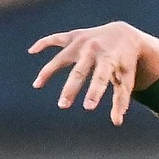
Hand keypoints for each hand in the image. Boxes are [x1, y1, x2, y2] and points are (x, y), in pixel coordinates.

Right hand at [29, 22, 146, 124]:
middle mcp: (94, 49)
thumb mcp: (126, 79)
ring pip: (62, 57)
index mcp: (110, 59)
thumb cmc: (124, 63)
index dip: (95, 92)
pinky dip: (43, 43)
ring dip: (48, 71)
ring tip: (37, 85)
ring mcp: (82, 41)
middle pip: (79, 71)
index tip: (88, 107)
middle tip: (63, 106)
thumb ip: (121, 100)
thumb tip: (117, 122)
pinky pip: (56, 39)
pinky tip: (31, 51)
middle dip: (71, 89)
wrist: (124, 35)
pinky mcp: (74, 36)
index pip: (101, 78)